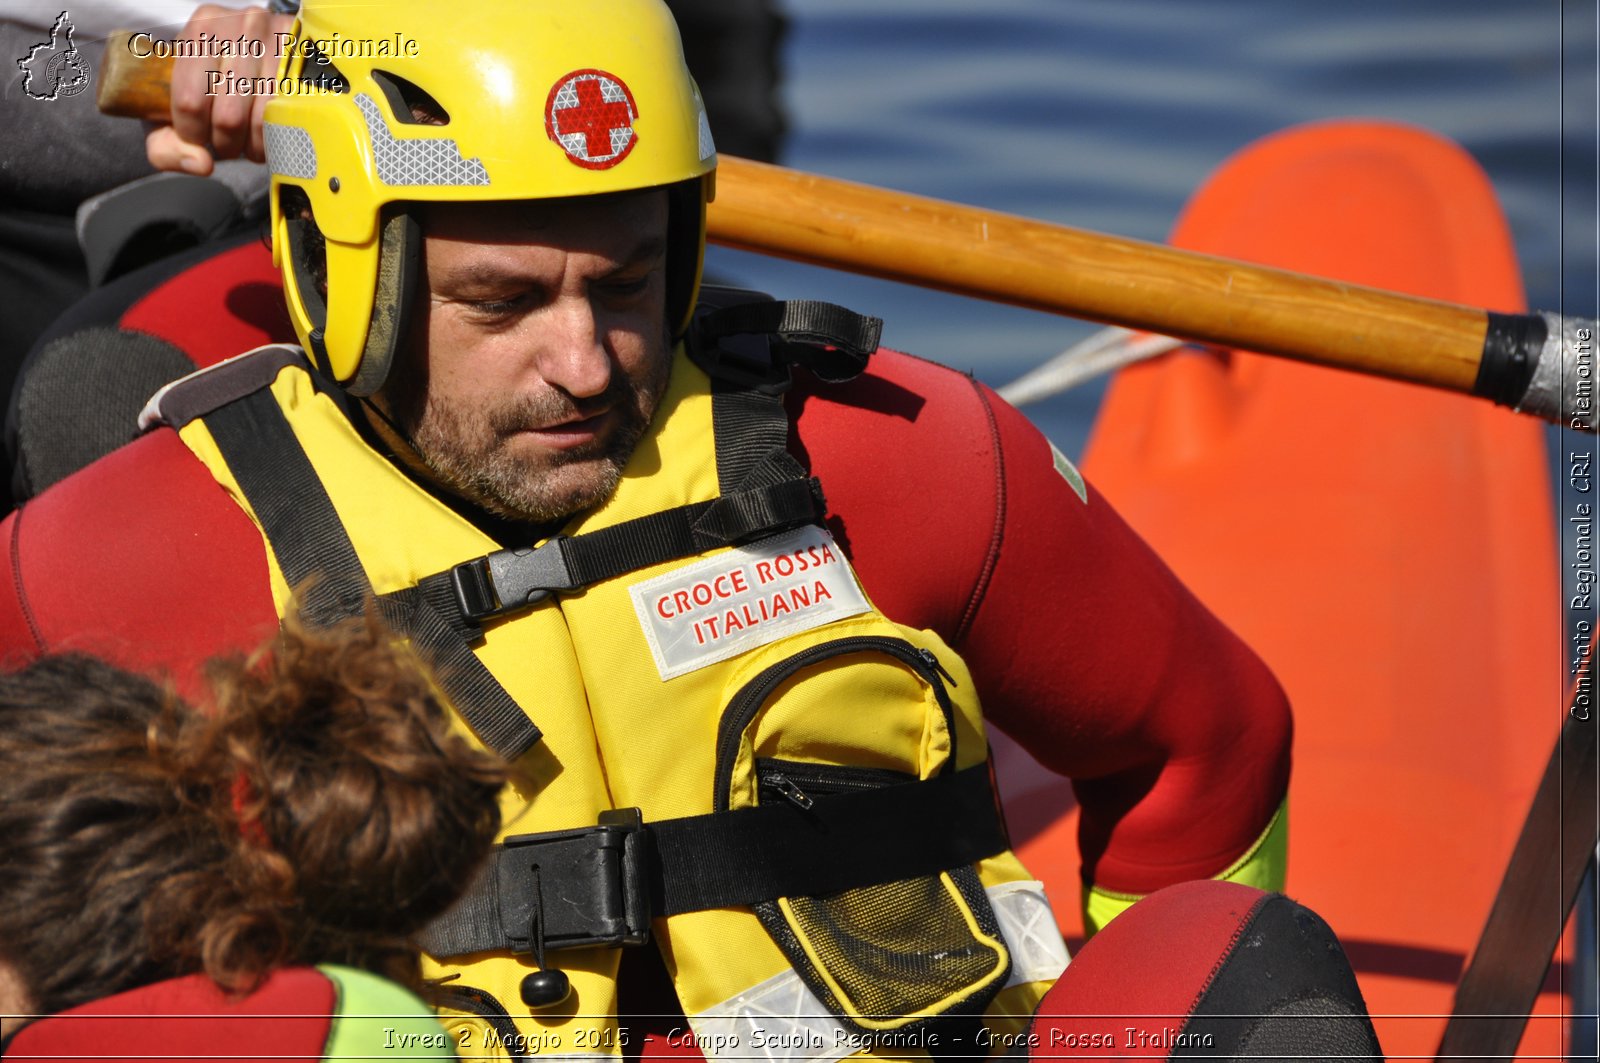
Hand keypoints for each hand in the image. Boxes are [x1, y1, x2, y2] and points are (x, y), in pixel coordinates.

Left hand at [144, 4, 295, 174]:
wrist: (262, 43)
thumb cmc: (213, 76)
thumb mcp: (176, 99)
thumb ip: (167, 143)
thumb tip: (202, 164)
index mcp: (200, 29)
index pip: (190, 101)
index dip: (192, 134)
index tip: (197, 137)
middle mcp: (240, 28)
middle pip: (228, 118)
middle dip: (225, 145)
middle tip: (225, 143)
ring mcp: (279, 44)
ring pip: (261, 124)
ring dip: (253, 147)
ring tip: (247, 140)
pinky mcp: (307, 65)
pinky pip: (289, 121)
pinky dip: (276, 140)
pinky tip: (268, 134)